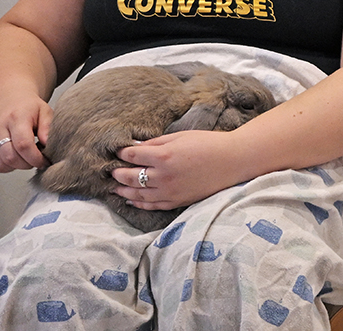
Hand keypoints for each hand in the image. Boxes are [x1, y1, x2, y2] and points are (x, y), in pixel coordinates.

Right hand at [0, 97, 50, 172]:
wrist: (8, 100)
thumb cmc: (28, 107)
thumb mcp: (45, 111)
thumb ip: (48, 127)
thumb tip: (48, 144)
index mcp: (16, 117)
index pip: (23, 145)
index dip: (35, 158)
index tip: (44, 161)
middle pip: (10, 157)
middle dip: (26, 164)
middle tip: (35, 160)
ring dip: (15, 167)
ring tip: (24, 157)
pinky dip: (5, 167)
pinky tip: (14, 157)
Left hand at [110, 130, 249, 211]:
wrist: (232, 161)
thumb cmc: (208, 143)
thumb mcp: (181, 136)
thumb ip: (157, 143)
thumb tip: (136, 147)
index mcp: (163, 156)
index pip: (132, 156)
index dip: (122, 153)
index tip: (118, 152)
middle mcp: (162, 176)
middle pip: (130, 177)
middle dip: (118, 174)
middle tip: (111, 171)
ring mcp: (169, 191)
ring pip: (137, 194)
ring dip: (123, 191)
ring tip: (114, 188)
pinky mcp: (176, 201)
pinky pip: (151, 205)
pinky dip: (138, 203)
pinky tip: (131, 200)